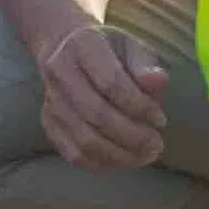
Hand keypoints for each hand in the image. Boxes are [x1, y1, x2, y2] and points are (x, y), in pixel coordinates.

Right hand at [30, 16, 172, 169]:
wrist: (65, 49)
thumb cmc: (108, 50)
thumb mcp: (131, 47)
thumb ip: (146, 65)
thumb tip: (158, 81)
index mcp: (82, 45)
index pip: (111, 83)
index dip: (139, 106)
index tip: (160, 120)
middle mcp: (59, 72)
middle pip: (97, 115)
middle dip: (132, 136)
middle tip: (156, 144)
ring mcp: (50, 101)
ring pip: (85, 140)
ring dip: (120, 155)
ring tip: (145, 155)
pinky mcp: (48, 124)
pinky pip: (74, 155)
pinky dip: (103, 163)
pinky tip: (124, 159)